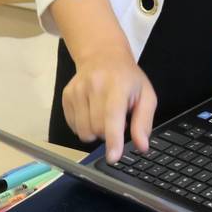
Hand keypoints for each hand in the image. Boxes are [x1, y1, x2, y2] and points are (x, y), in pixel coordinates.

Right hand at [62, 47, 156, 162]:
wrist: (102, 55)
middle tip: (117, 120)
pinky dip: (84, 126)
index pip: (112, 116)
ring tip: (104, 115)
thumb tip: (142, 146)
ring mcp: (77, 90)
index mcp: (117, 85)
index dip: (113, 139)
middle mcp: (94, 86)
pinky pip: (74, 127)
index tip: (113, 157)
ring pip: (84, 132)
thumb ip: (144, 122)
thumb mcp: (146, 95)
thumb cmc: (127, 78)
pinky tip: (92, 112)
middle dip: (109, 134)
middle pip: (98, 129)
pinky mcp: (66, 96)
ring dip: (95, 132)